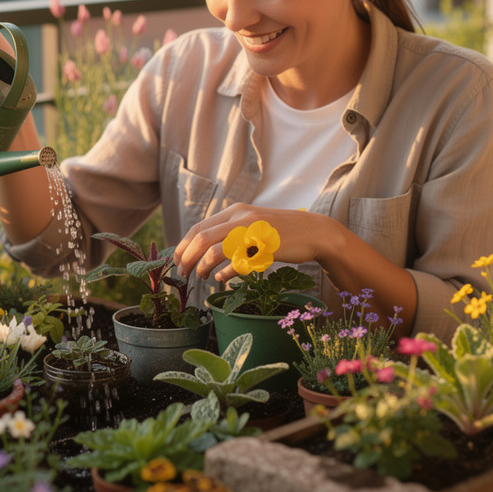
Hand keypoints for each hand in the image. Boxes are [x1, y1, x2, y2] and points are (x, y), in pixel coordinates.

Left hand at [173, 204, 338, 283]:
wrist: (315, 232)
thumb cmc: (280, 232)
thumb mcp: (252, 224)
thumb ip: (230, 231)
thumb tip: (202, 250)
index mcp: (235, 211)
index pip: (198, 227)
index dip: (183, 246)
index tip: (177, 261)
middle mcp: (241, 218)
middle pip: (202, 238)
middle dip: (187, 258)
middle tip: (182, 273)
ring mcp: (253, 232)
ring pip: (216, 250)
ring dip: (203, 267)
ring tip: (202, 277)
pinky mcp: (265, 248)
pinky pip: (237, 263)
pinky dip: (225, 274)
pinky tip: (222, 280)